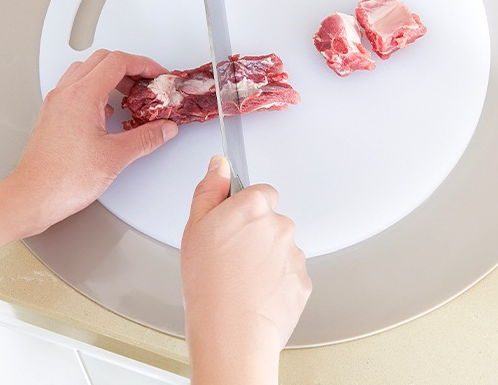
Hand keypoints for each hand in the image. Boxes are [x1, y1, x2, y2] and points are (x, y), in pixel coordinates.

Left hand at [7, 49, 177, 238]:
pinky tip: (109, 110)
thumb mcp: (116, 156)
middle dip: (131, 67)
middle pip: (103, 60)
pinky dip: (98, 89)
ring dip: (112, 76)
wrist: (32, 198)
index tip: (158, 75)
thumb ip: (146, 138)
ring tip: (131, 94)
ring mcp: (57, 103)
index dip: (144, 64)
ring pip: (88, 70)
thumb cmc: (62, 179)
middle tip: (148, 82)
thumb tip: (164, 129)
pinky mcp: (53, 115)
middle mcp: (66, 94)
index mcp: (82, 96)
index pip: (118, 61)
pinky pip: (77, 88)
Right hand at [181, 156, 311, 384]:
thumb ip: (210, 189)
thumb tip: (219, 165)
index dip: (246, 208)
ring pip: (281, 249)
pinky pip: (290, 274)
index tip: (235, 225)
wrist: (232, 333)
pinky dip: (277, 282)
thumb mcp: (194, 227)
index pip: (261, 192)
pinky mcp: (303, 280)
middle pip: (271, 221)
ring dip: (267, 259)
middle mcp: (280, 225)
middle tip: (233, 258)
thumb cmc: (209, 284)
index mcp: (254, 206)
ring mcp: (295, 254)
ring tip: (242, 281)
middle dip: (256, 235)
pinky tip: (256, 294)